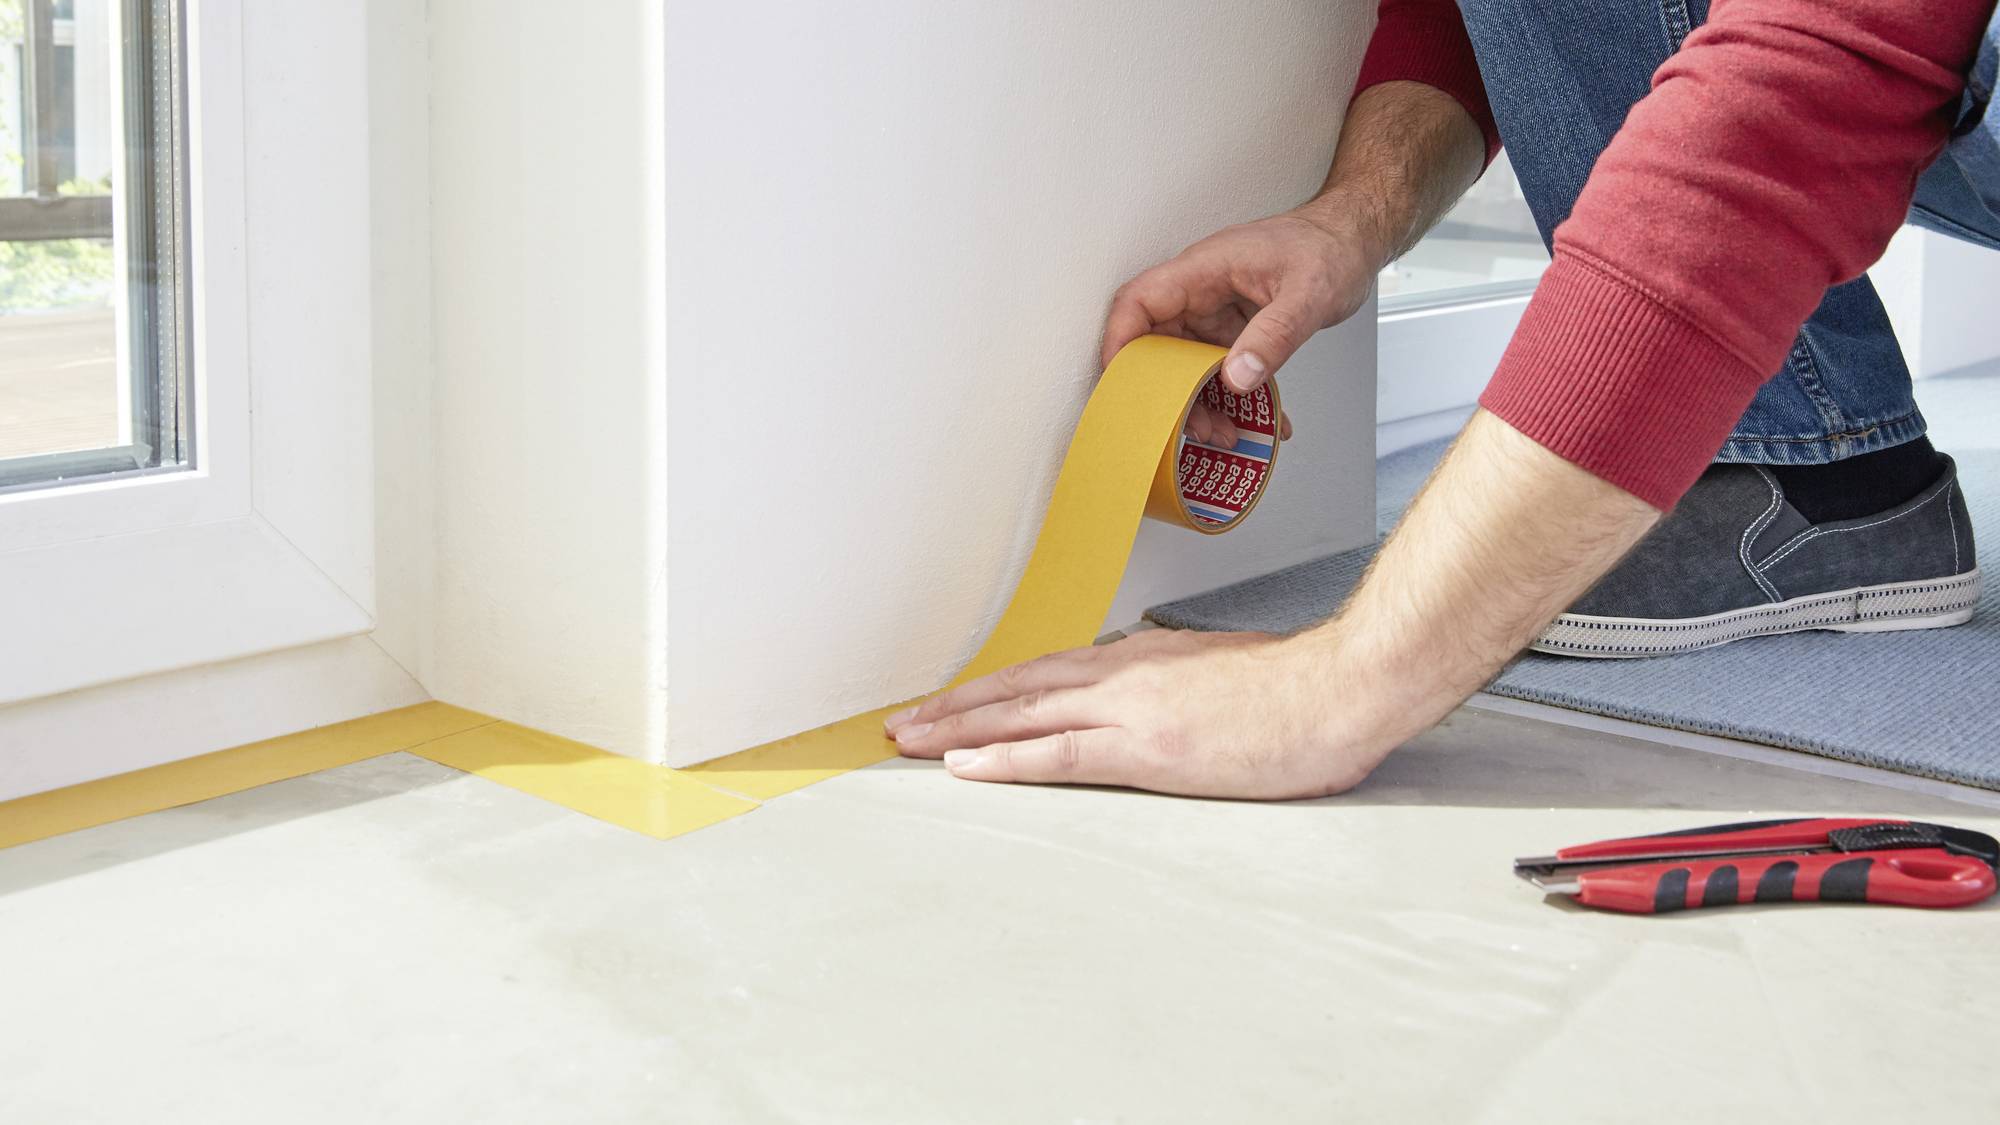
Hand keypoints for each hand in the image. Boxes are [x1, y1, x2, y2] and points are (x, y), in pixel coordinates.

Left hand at [884, 629, 1395, 799]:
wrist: (1343, 688)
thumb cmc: (1299, 691)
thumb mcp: (1221, 674)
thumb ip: (1176, 685)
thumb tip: (1155, 699)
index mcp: (1143, 659)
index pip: (1049, 672)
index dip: (995, 688)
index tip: (956, 702)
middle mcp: (1125, 674)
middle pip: (1019, 687)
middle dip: (957, 706)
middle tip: (904, 721)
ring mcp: (1132, 708)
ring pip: (1023, 714)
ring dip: (960, 729)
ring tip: (911, 741)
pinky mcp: (1147, 747)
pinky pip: (1057, 754)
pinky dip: (1004, 759)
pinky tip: (966, 766)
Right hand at [1104, 208, 1379, 420]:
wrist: (1353, 239)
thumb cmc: (1330, 247)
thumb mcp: (1308, 293)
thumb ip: (1274, 336)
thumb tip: (1237, 378)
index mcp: (1204, 270)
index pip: (1139, 302)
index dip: (1120, 343)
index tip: (1123, 385)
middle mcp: (1201, 292)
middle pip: (1158, 346)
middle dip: (1170, 393)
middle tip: (1196, 426)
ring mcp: (1216, 312)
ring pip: (1187, 366)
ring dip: (1202, 403)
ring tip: (1229, 433)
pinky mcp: (1234, 330)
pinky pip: (1219, 369)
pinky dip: (1234, 398)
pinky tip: (1258, 420)